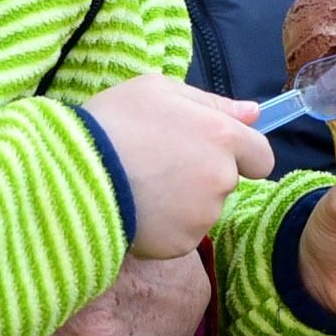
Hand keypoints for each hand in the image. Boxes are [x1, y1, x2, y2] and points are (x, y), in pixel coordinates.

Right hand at [82, 74, 273, 255]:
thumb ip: (212, 102)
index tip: (211, 152)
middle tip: (160, 164)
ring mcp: (202, 216)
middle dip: (203, 175)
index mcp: (222, 137)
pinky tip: (138, 209)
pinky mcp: (181, 244)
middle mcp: (221, 179)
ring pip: (203, 209)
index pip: (262, 156)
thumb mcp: (158, 90)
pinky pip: (182, 234)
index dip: (241, 154)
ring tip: (143, 186)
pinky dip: (166, 226)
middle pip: (227, 183)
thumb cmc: (114, 121)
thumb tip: (253, 113)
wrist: (74, 172)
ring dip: (183, 202)